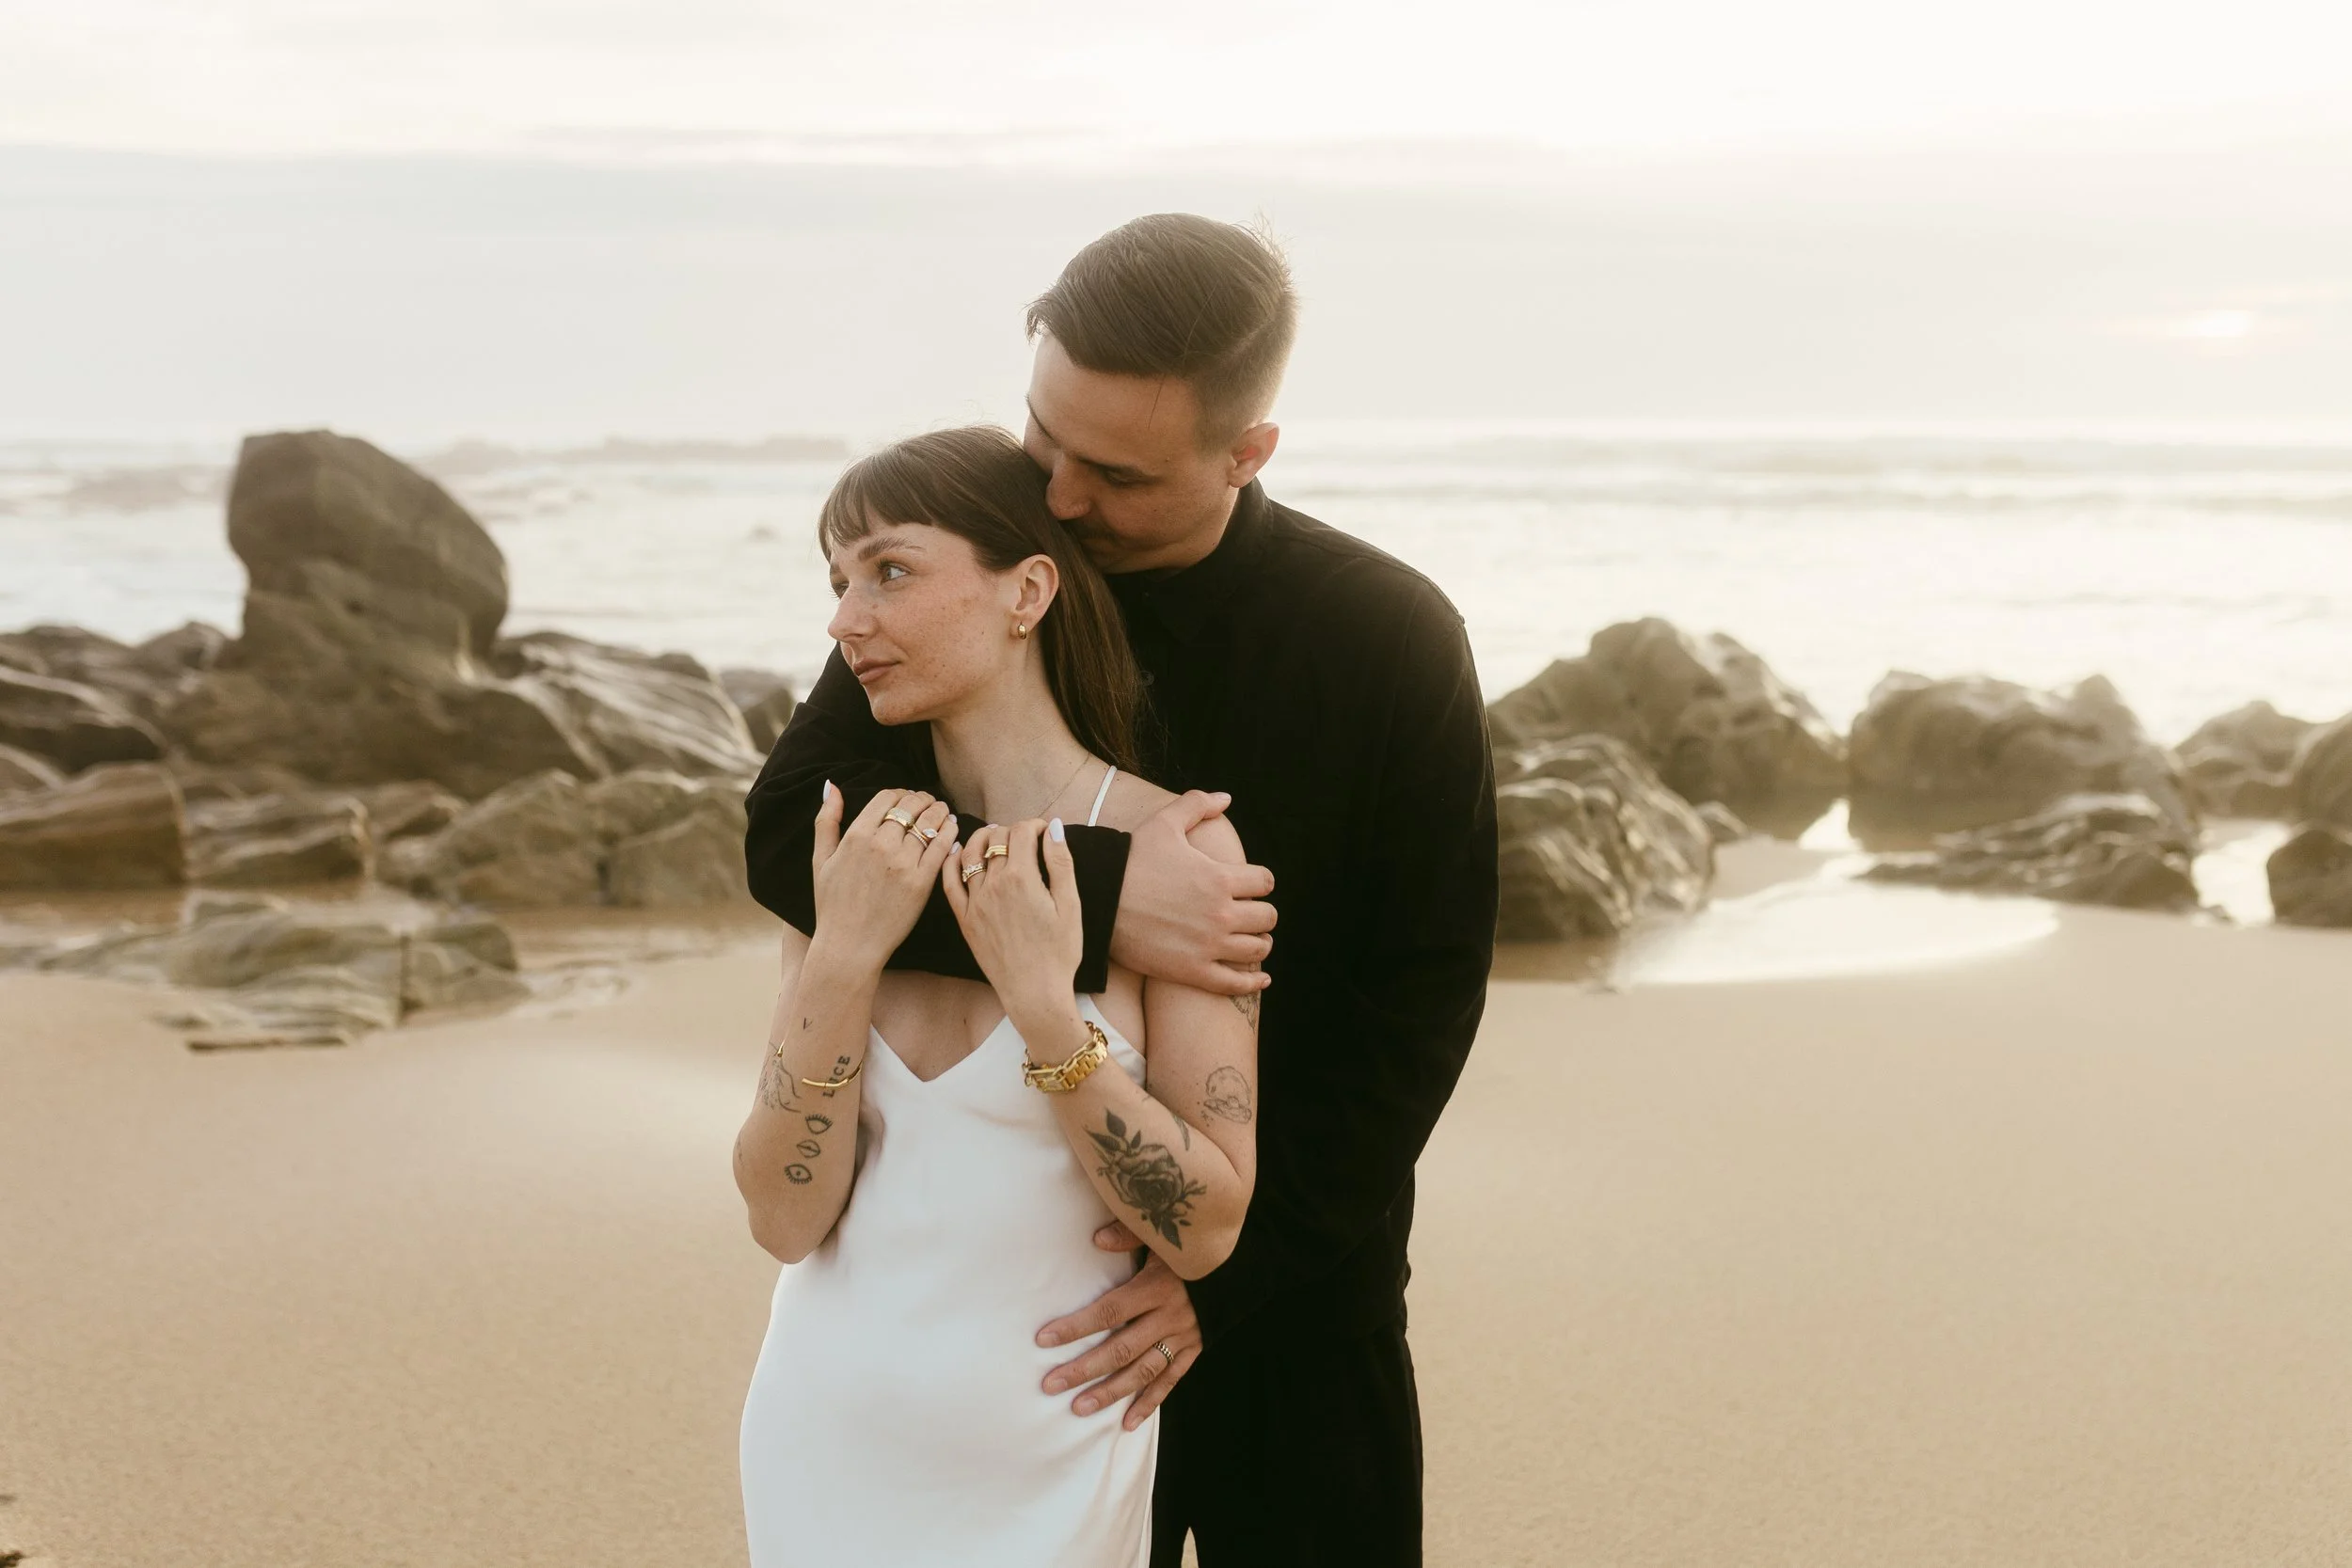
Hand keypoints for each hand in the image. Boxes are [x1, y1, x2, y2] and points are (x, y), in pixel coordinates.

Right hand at [811, 784, 957, 969]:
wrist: (849, 945)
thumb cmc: (833, 905)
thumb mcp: (821, 860)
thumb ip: (826, 821)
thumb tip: (831, 787)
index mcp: (856, 836)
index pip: (887, 797)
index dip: (900, 793)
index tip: (907, 798)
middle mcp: (880, 845)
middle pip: (911, 805)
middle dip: (922, 798)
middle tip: (928, 801)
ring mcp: (903, 863)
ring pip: (930, 821)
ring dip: (939, 810)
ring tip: (942, 811)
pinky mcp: (922, 882)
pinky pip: (942, 846)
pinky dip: (950, 831)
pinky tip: (951, 827)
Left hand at [943, 817, 1083, 1021]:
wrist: (1035, 992)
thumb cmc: (1059, 952)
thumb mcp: (1070, 905)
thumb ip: (1061, 863)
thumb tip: (1055, 828)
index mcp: (1022, 878)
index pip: (1022, 832)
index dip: (1035, 825)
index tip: (1045, 830)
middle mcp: (993, 885)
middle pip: (996, 839)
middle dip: (1013, 831)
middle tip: (1025, 837)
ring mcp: (975, 902)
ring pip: (969, 854)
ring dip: (981, 838)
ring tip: (993, 836)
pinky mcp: (964, 919)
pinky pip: (949, 883)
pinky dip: (950, 862)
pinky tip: (956, 852)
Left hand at [1037, 1224, 1200, 1429]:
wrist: (1238, 1265)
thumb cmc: (1192, 1246)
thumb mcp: (1163, 1235)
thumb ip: (1130, 1233)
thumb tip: (1096, 1239)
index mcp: (1156, 1287)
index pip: (1109, 1311)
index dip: (1076, 1326)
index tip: (1044, 1339)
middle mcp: (1169, 1317)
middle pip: (1120, 1349)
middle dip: (1083, 1369)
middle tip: (1051, 1385)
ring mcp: (1183, 1338)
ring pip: (1143, 1372)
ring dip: (1110, 1392)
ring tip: (1079, 1408)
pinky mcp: (1194, 1350)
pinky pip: (1170, 1382)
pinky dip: (1149, 1403)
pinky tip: (1127, 1423)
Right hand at [1109, 791, 1275, 997]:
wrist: (1097, 901)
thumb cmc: (1130, 860)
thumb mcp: (1163, 824)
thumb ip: (1196, 805)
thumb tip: (1225, 798)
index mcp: (1220, 878)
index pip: (1266, 882)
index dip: (1260, 882)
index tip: (1250, 885)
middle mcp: (1221, 913)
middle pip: (1267, 917)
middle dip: (1261, 913)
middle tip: (1250, 913)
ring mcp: (1209, 946)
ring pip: (1258, 949)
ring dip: (1260, 943)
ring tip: (1252, 940)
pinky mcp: (1193, 972)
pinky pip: (1236, 983)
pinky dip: (1253, 982)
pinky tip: (1261, 980)